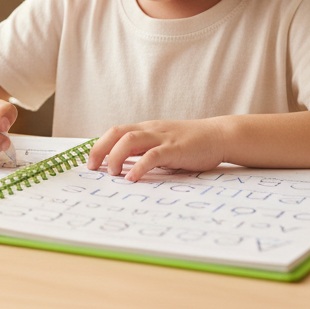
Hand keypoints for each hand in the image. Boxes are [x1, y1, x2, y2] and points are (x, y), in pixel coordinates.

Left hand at [87, 119, 226, 180]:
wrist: (218, 136)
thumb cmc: (190, 144)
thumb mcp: (163, 144)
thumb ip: (145, 152)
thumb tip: (124, 168)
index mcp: (146, 129)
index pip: (115, 132)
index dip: (99, 145)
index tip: (91, 162)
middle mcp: (151, 130)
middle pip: (117, 133)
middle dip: (100, 149)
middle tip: (93, 168)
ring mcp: (163, 138)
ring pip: (130, 140)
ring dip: (116, 156)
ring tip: (112, 173)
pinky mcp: (175, 149)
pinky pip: (153, 155)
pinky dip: (139, 166)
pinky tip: (133, 178)